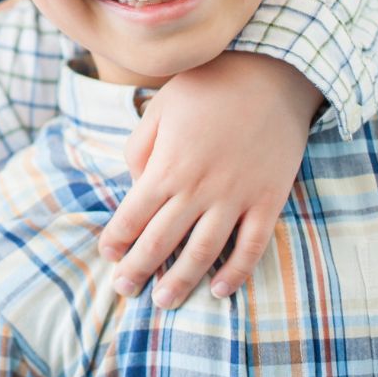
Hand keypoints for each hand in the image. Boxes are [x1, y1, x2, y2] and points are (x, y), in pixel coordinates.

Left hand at [99, 51, 320, 307]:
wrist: (270, 74)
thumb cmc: (207, 87)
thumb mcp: (160, 108)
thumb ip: (140, 148)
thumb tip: (136, 186)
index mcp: (168, 165)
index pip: (133, 214)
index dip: (117, 239)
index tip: (108, 255)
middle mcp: (199, 188)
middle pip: (162, 240)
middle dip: (139, 268)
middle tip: (124, 290)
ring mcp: (236, 197)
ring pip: (204, 252)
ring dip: (181, 279)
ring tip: (163, 302)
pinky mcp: (268, 200)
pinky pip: (252, 246)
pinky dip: (237, 272)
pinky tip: (220, 289)